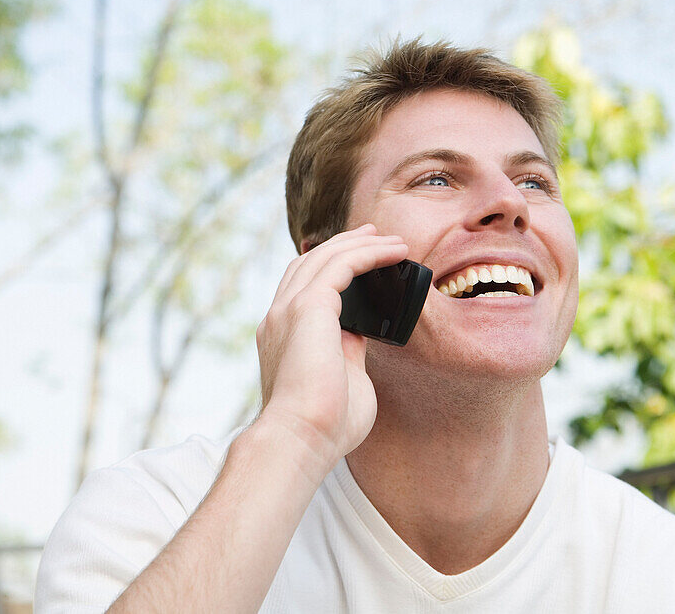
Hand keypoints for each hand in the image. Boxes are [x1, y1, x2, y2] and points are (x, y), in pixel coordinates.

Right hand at [254, 224, 407, 476]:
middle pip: (311, 262)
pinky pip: (342, 265)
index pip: (304, 287)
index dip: (332, 266)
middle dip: (345, 244)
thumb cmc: (324, 425)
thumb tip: (361, 334)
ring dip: (360, 243)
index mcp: (284, 335)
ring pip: (325, 257)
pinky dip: (368, 253)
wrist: (301, 439)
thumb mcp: (341, 378)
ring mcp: (289, 310)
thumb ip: (348, 352)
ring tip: (392, 240)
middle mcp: (280, 317)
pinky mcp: (308, 308)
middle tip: (376, 234)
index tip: (362, 258)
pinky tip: (394, 252)